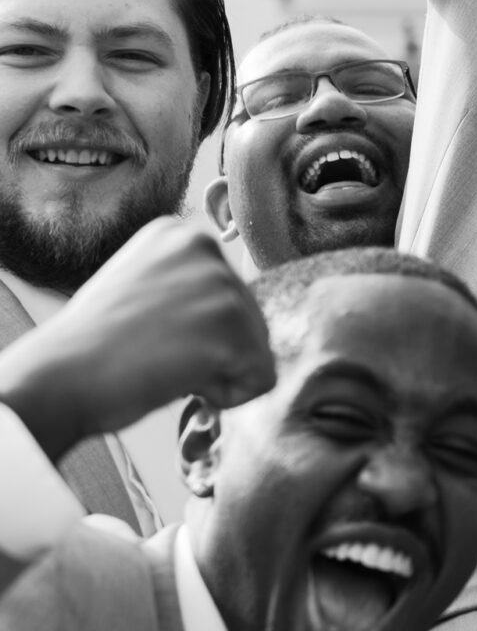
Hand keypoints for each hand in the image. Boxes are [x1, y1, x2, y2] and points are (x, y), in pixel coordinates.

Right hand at [0, 218, 274, 462]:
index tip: (149, 332)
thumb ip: (187, 288)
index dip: (196, 331)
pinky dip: (226, 397)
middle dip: (212, 351)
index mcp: (181, 234)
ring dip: (217, 373)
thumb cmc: (92, 347)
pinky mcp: (233, 327)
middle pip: (252, 321)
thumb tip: (229, 314)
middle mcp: (206, 247)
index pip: (228, 295)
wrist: (60, 375)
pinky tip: (178, 379)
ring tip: (162, 363)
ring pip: (258, 351)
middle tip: (154, 352)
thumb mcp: (143, 288)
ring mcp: (222, 284)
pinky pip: (261, 380)